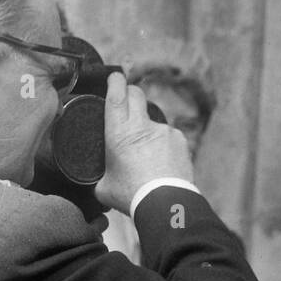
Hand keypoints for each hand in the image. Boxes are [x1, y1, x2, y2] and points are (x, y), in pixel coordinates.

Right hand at [95, 71, 193, 214]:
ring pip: (152, 121)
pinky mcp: (180, 140)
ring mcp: (164, 131)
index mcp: (119, 133)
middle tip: (125, 105)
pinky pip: (168, 138)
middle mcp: (143, 126)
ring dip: (147, 132)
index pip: (117, 94)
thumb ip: (101, 175)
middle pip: (137, 95)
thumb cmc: (131, 196)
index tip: (114, 77)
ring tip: (145, 158)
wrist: (165, 204)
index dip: (115, 81)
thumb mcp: (104, 187)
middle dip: (130, 95)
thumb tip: (99, 178)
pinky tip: (160, 165)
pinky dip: (163, 147)